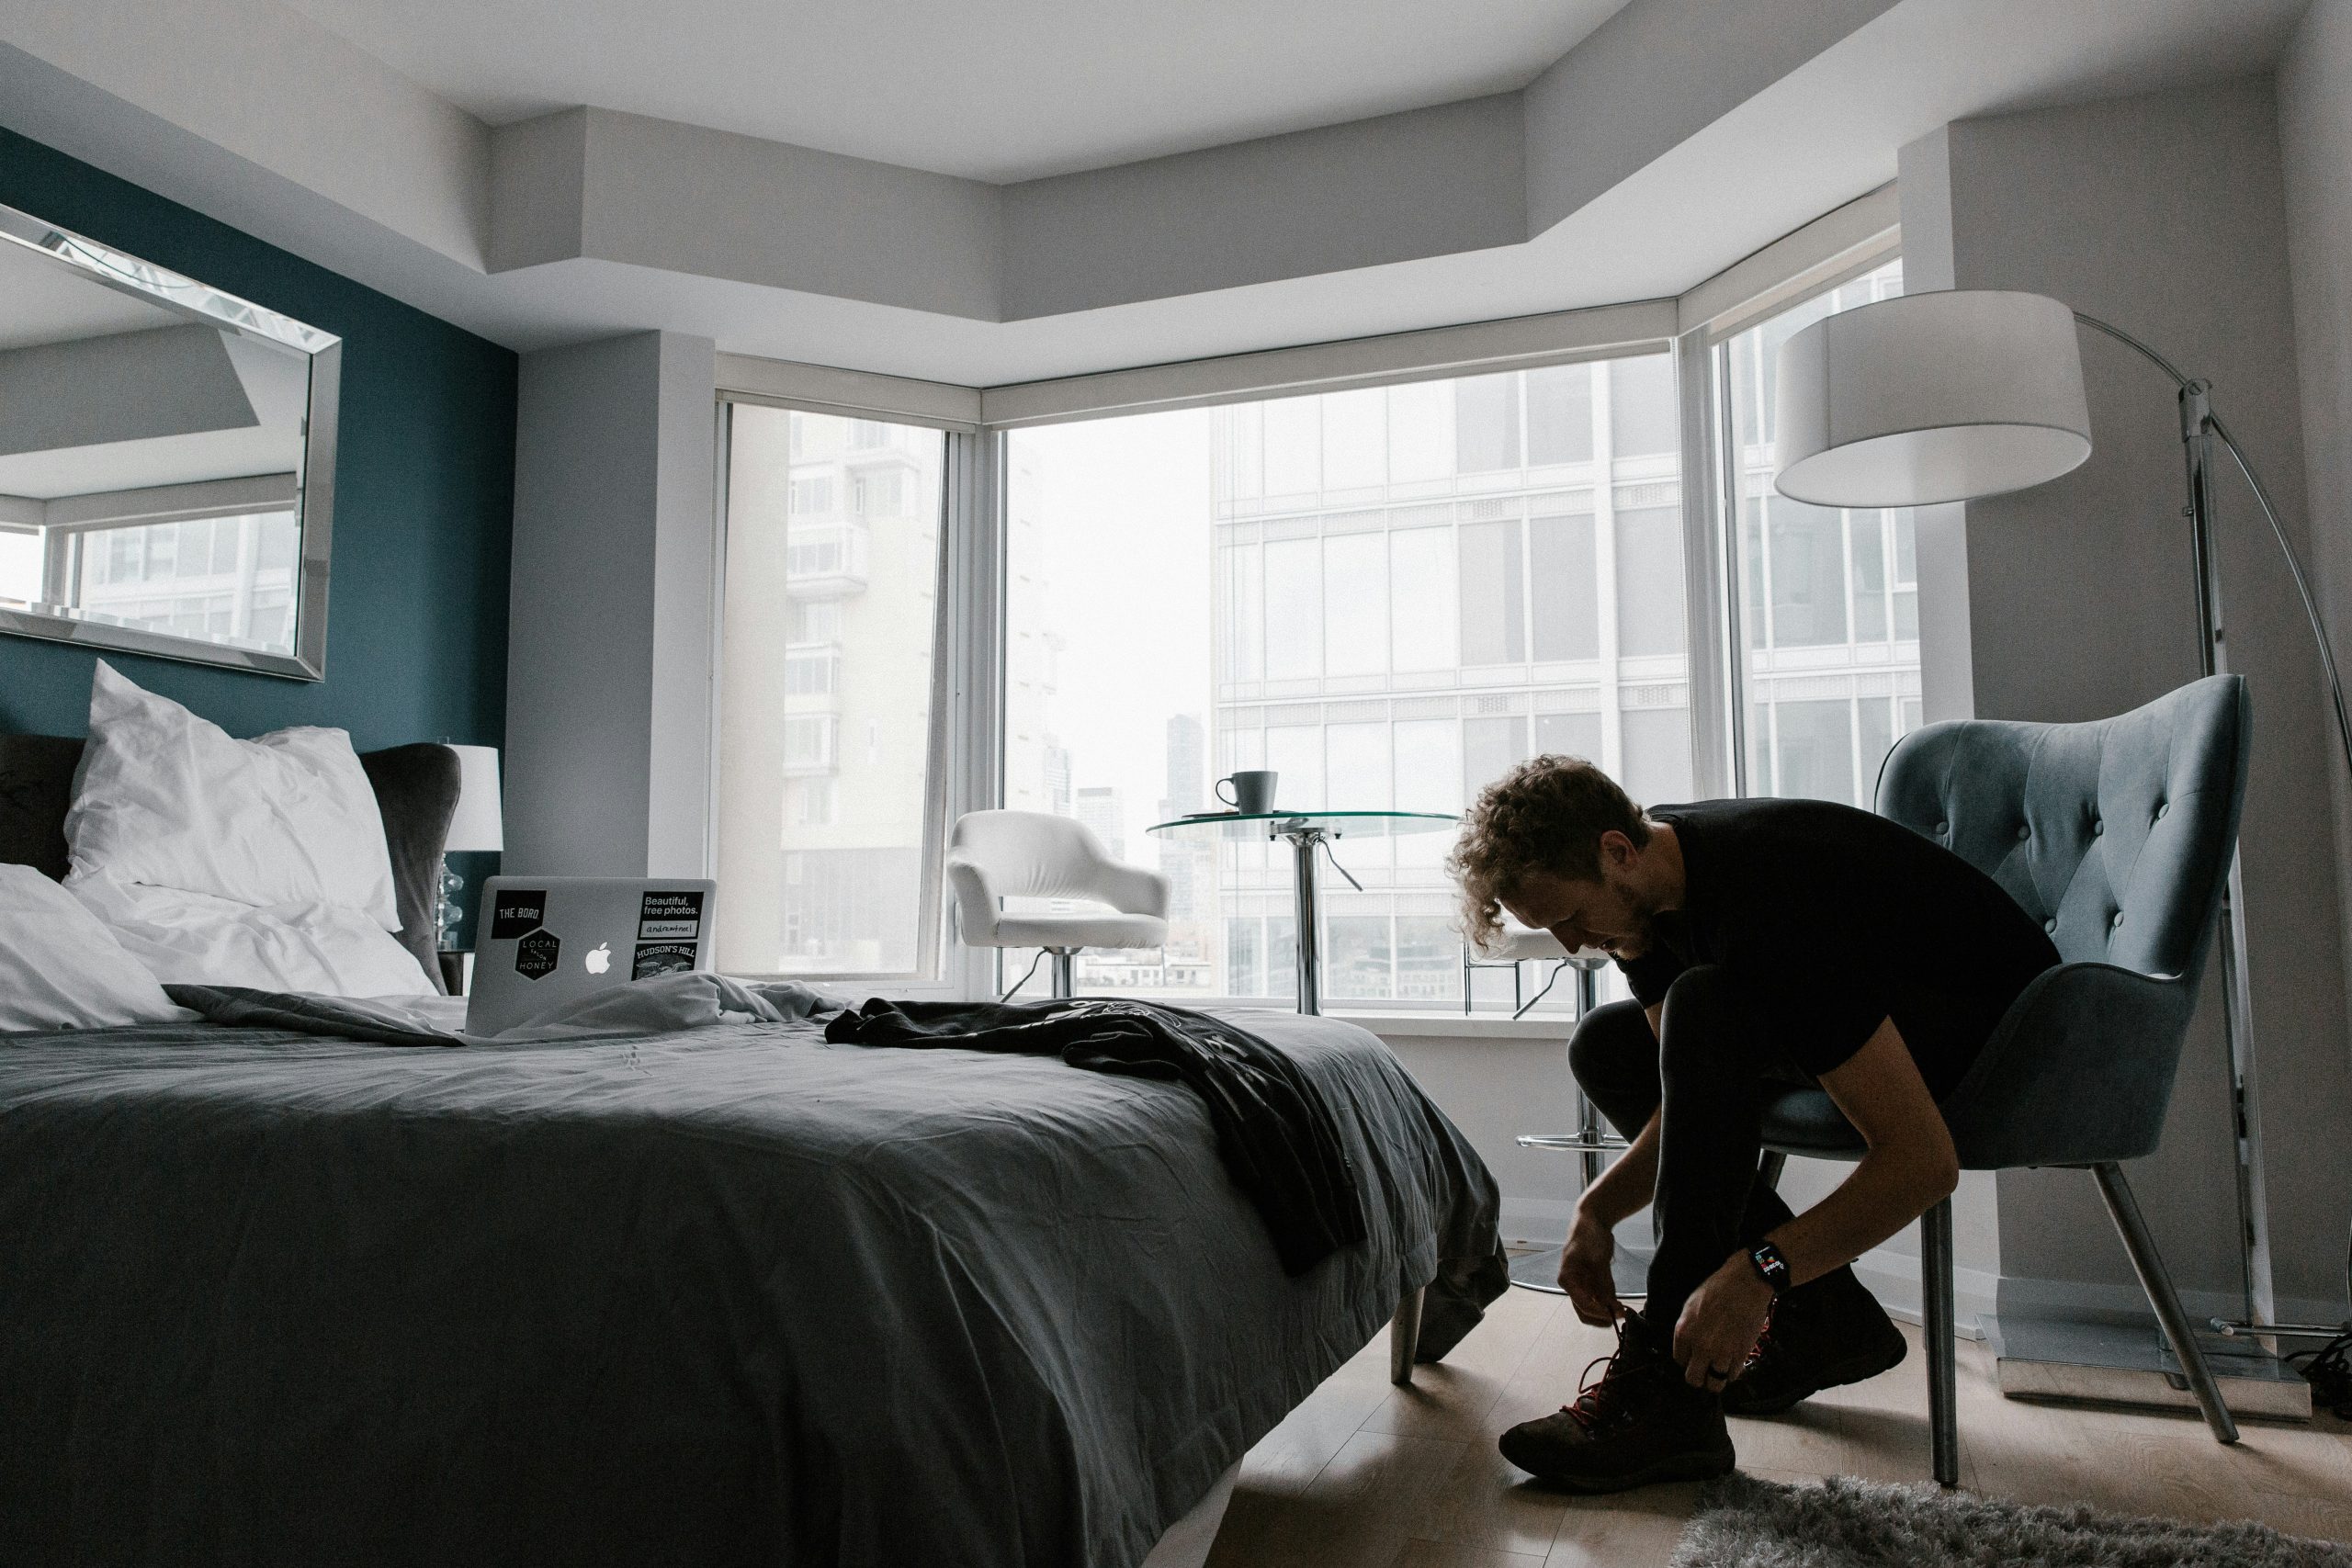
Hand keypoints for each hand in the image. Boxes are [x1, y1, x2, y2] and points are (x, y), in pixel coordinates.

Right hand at [1557, 1209, 1622, 1326]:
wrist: (1592, 1220)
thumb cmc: (1589, 1236)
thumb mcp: (1597, 1259)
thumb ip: (1602, 1283)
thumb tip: (1610, 1305)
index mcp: (1567, 1279)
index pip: (1582, 1304)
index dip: (1599, 1312)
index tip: (1617, 1314)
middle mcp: (1573, 1285)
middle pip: (1584, 1312)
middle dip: (1602, 1317)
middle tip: (1621, 1316)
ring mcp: (1583, 1285)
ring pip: (1593, 1308)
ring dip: (1607, 1312)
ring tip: (1624, 1311)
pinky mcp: (1593, 1282)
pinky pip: (1601, 1298)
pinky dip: (1610, 1304)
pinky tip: (1622, 1305)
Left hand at [1672, 1252, 1774, 1390]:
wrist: (1745, 1284)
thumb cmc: (1718, 1289)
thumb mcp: (1690, 1305)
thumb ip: (1687, 1329)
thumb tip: (1686, 1345)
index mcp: (1684, 1332)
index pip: (1679, 1361)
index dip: (1686, 1360)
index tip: (1692, 1358)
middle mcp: (1700, 1346)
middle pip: (1694, 1379)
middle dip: (1698, 1376)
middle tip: (1703, 1370)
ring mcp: (1721, 1353)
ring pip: (1714, 1384)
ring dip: (1715, 1377)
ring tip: (1718, 1369)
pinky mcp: (1740, 1354)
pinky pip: (1732, 1376)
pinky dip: (1731, 1372)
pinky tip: (1731, 1362)